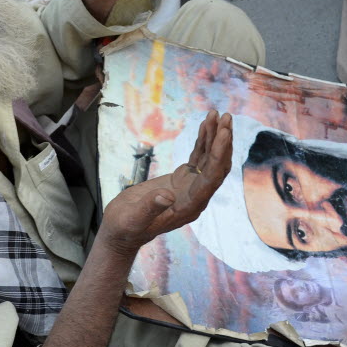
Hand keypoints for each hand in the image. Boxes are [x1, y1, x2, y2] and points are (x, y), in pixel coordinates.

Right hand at [100, 111, 232, 257]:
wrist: (121, 232)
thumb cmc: (125, 228)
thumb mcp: (133, 219)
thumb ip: (150, 208)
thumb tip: (166, 196)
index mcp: (189, 207)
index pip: (212, 179)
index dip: (219, 155)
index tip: (224, 133)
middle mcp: (196, 196)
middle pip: (217, 167)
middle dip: (223, 142)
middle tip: (226, 116)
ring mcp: (190, 187)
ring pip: (210, 160)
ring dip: (215, 137)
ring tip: (218, 114)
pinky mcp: (182, 180)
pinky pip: (198, 158)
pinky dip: (203, 141)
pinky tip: (205, 125)